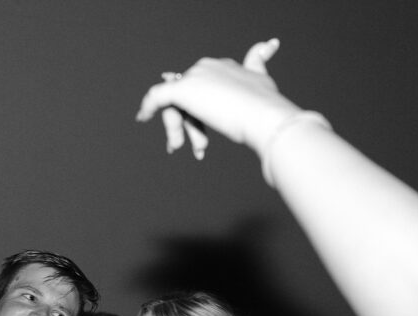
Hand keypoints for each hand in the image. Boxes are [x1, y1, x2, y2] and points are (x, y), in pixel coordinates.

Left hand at [136, 39, 300, 157]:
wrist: (267, 116)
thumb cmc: (271, 114)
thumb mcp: (267, 96)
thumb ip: (261, 81)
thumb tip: (276, 65)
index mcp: (229, 66)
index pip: (207, 85)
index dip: (202, 108)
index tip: (200, 129)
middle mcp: (210, 65)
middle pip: (190, 97)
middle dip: (191, 124)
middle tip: (198, 148)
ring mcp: (197, 75)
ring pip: (178, 104)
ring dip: (181, 129)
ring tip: (192, 148)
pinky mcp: (184, 89)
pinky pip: (158, 96)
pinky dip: (148, 106)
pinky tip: (141, 117)